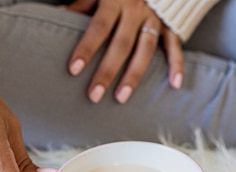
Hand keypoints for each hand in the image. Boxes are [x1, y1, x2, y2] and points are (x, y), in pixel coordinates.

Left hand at [66, 0, 182, 103]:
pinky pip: (174, 46)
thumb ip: (82, 3)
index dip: (86, 48)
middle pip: (121, 45)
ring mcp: (155, 19)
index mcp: (115, 0)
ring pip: (145, 50)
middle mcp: (136, 10)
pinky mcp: (170, 25)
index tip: (74, 69)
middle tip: (94, 95)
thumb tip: (58, 14)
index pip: (99, 27)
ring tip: (121, 97)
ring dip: (133, 76)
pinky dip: (176, 65)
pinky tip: (173, 84)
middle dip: (107, 71)